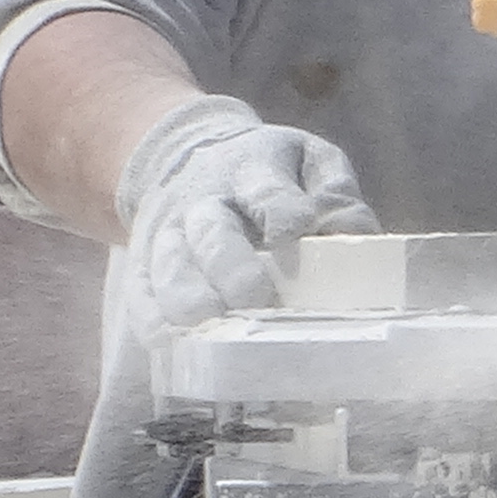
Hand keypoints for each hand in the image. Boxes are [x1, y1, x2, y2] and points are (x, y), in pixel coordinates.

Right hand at [116, 94, 376, 331]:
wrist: (184, 154)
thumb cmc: (265, 171)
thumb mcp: (307, 160)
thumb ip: (335, 193)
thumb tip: (356, 234)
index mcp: (252, 167)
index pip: (265, 189)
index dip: (281, 210)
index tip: (295, 232)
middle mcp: (204, 200)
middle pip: (212, 231)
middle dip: (231, 267)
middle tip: (254, 298)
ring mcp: (169, 231)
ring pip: (170, 266)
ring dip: (188, 298)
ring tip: (211, 329)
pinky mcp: (144, 261)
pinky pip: (140, 292)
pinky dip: (152, 319)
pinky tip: (171, 343)